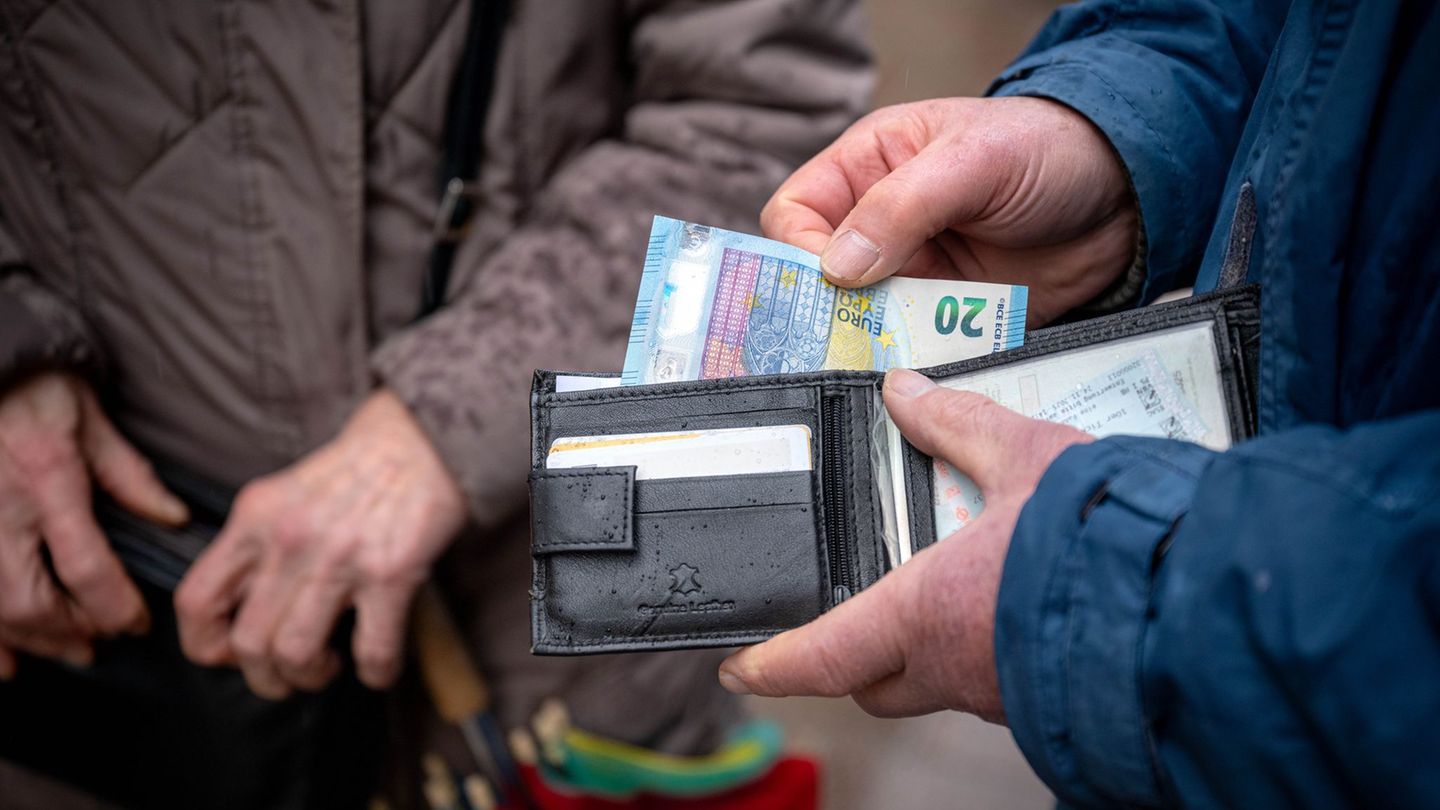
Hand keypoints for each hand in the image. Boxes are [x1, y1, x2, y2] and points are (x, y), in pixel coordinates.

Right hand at [0, 373, 187, 679]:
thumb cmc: (36, 391)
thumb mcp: (92, 422)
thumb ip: (132, 477)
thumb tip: (174, 520)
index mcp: (50, 481)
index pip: (86, 567)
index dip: (115, 607)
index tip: (138, 622)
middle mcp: (1, 511)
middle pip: (29, 601)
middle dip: (69, 632)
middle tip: (101, 642)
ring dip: (28, 640)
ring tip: (66, 648)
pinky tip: (4, 661)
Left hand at [175, 389, 465, 698]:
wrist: (419, 440)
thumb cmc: (356, 470)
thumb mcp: (284, 495)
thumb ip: (258, 544)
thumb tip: (245, 607)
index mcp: (255, 519)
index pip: (196, 601)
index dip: (205, 645)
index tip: (230, 653)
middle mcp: (290, 541)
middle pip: (247, 643)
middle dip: (265, 676)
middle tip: (287, 671)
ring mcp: (340, 559)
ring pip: (296, 654)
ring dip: (310, 677)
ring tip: (328, 664)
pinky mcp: (391, 574)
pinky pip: (371, 651)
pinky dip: (375, 673)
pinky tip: (378, 667)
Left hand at [717, 369, 1088, 719]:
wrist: (1204, 596)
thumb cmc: (1107, 535)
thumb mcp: (1024, 455)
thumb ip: (959, 424)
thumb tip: (908, 393)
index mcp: (925, 613)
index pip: (822, 657)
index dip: (774, 663)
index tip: (741, 664)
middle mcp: (956, 668)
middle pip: (874, 682)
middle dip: (847, 658)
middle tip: (841, 622)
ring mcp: (1005, 693)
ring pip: (939, 682)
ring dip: (926, 647)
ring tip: (943, 591)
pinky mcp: (1053, 694)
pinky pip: (996, 678)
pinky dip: (986, 646)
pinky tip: (1013, 603)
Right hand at [761, 97, 1137, 324]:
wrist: (1128, 197)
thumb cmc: (1050, 149)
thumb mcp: (972, 161)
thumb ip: (900, 206)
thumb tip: (835, 266)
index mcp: (869, 166)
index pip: (797, 214)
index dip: (799, 251)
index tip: (825, 286)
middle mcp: (880, 222)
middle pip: (820, 278)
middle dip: (828, 310)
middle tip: (842, 340)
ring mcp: (913, 271)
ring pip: (861, 319)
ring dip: (871, 340)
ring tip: (888, 356)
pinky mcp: (946, 313)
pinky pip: (911, 345)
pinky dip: (913, 360)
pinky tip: (923, 367)